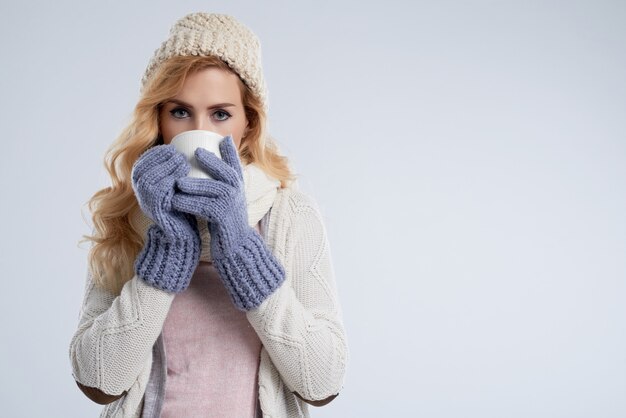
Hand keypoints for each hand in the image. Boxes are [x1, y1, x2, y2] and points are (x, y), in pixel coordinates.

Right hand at [131, 144, 200, 292]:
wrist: (184, 233)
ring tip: (182, 163)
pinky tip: (180, 179)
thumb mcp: (182, 184)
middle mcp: (141, 190)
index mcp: (145, 181)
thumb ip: (181, 167)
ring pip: (150, 178)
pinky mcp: (155, 210)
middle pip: (145, 166)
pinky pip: (158, 193)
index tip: (175, 147)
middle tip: (179, 155)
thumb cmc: (185, 206)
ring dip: (165, 168)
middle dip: (161, 158)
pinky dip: (168, 183)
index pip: (146, 159)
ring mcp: (146, 200)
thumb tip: (199, 146)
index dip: (159, 151)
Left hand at [171, 135, 284, 309]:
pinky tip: (176, 202)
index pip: (235, 164)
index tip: (223, 138)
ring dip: (193, 185)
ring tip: (177, 183)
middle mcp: (237, 193)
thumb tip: (203, 169)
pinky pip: (204, 206)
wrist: (235, 248)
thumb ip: (219, 185)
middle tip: (195, 153)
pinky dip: (189, 203)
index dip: (229, 150)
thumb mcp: (224, 200)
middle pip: (225, 171)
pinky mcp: (223, 218)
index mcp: (237, 187)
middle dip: (210, 160)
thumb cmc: (225, 223)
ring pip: (212, 189)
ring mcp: (232, 205)